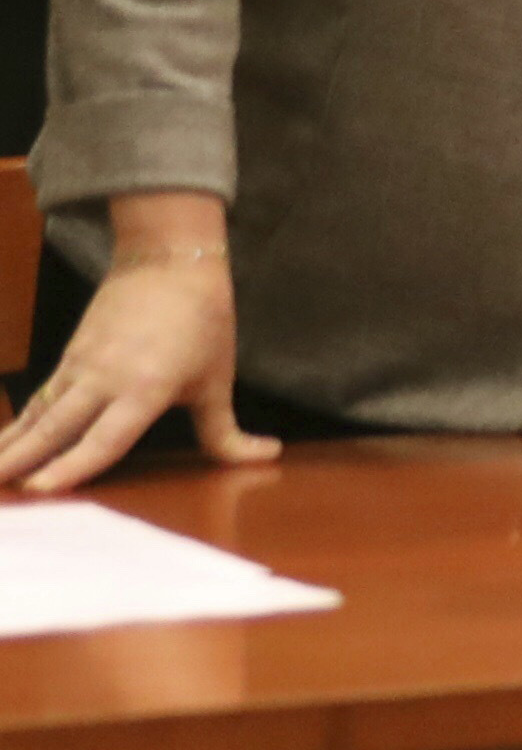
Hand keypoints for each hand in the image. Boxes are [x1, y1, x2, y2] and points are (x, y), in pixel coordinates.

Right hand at [0, 199, 279, 492]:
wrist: (169, 261)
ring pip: (40, 413)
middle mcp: (105, 380)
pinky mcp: (70, 357)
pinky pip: (41, 397)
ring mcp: (81, 367)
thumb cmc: (203, 322)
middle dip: (22, 459)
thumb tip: (267, 456)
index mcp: (145, 389)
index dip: (73, 465)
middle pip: (57, 427)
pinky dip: (19, 422)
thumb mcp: (218, 380)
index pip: (105, 438)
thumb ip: (227, 430)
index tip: (42, 488)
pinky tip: (2, 443)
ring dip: (11, 443)